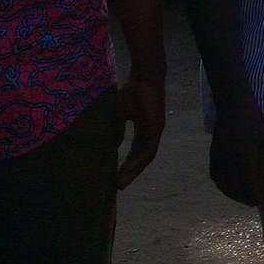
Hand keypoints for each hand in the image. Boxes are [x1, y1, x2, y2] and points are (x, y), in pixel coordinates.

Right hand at [115, 75, 165, 189]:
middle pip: (141, 157)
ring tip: (120, 184)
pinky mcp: (158, 128)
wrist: (144, 76)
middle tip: (117, 186)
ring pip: (146, 157)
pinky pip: (149, 150)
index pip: (135, 150)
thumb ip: (115, 128)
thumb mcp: (119, 113)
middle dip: (129, 172)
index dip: (126, 163)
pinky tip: (128, 171)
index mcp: (143, 127)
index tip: (114, 175)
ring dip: (133, 171)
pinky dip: (138, 162)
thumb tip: (105, 143)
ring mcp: (157, 130)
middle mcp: (152, 131)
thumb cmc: (131, 90)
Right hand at [209, 100, 263, 206]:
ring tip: (241, 197)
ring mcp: (219, 157)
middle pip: (234, 188)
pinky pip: (214, 175)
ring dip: (231, 194)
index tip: (260, 201)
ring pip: (222, 184)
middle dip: (243, 198)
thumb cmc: (254, 120)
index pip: (248, 184)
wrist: (233, 105)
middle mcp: (230, 160)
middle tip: (252, 203)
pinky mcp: (212, 153)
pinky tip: (228, 186)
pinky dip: (221, 184)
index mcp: (245, 156)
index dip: (254, 195)